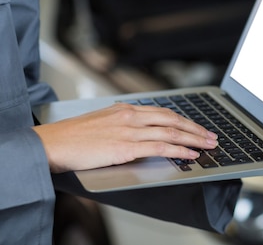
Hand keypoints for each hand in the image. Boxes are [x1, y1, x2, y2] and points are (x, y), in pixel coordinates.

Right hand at [32, 103, 217, 172]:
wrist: (52, 144)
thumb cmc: (72, 137)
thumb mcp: (101, 122)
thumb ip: (121, 124)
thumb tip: (138, 131)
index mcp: (125, 109)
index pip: (163, 112)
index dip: (183, 119)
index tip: (196, 126)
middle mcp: (130, 116)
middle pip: (172, 119)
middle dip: (195, 128)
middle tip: (211, 136)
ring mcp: (129, 130)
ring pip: (170, 131)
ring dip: (193, 139)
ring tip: (207, 145)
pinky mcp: (125, 147)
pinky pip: (160, 146)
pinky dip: (179, 149)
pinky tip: (190, 154)